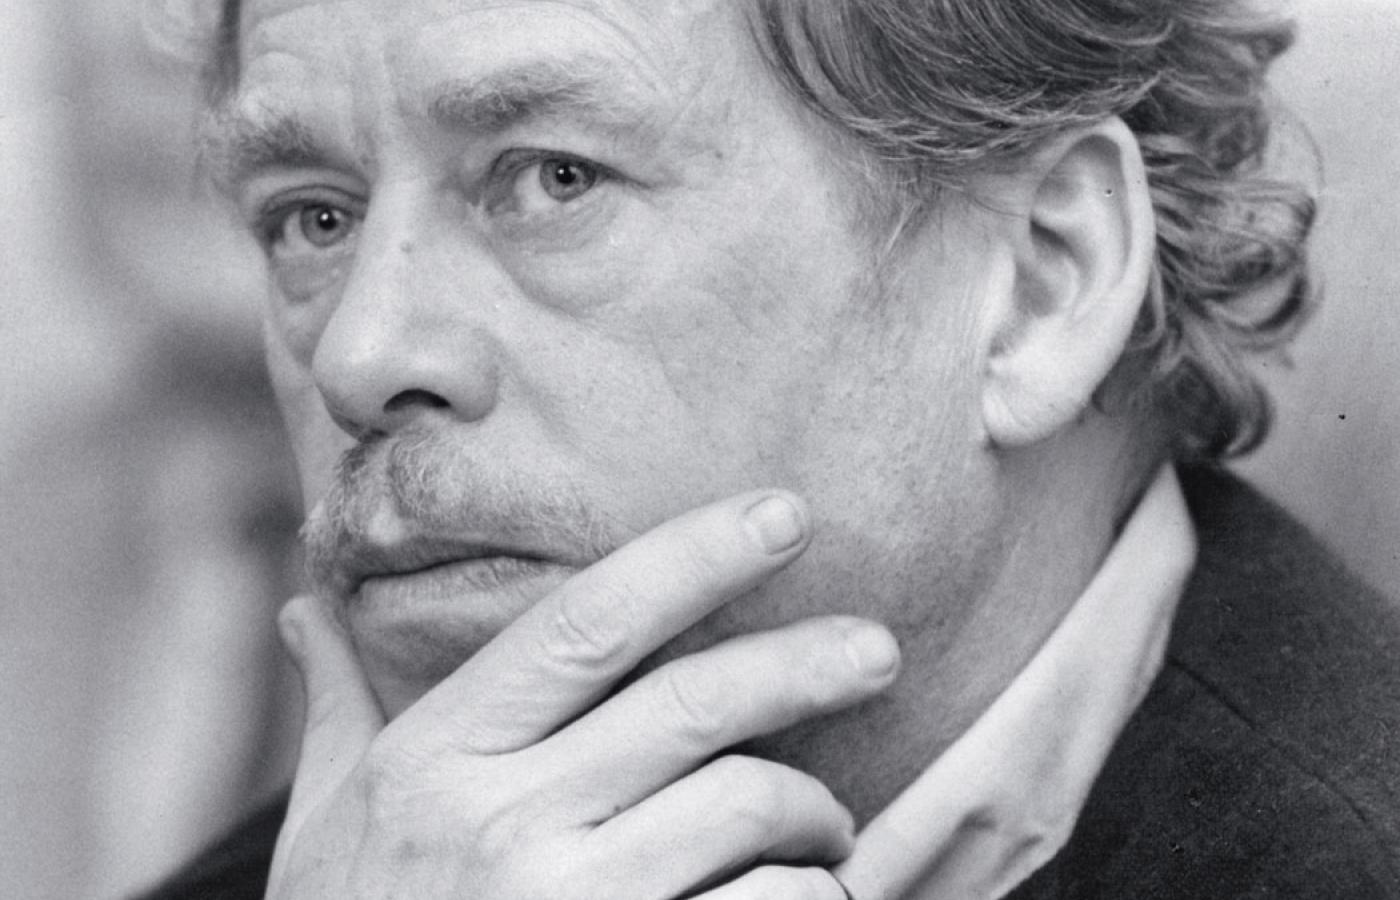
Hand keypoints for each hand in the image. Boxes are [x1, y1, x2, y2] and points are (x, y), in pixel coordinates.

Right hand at [267, 491, 898, 898]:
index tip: (783, 514)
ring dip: (814, 813)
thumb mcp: (327, 825)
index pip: (587, 623)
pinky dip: (808, 898)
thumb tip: (304, 600)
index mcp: (436, 761)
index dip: (696, 555)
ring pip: (749, 806)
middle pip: (694, 704)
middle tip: (876, 648)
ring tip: (826, 829)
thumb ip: (337, 706)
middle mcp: (505, 826)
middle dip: (805, 662)